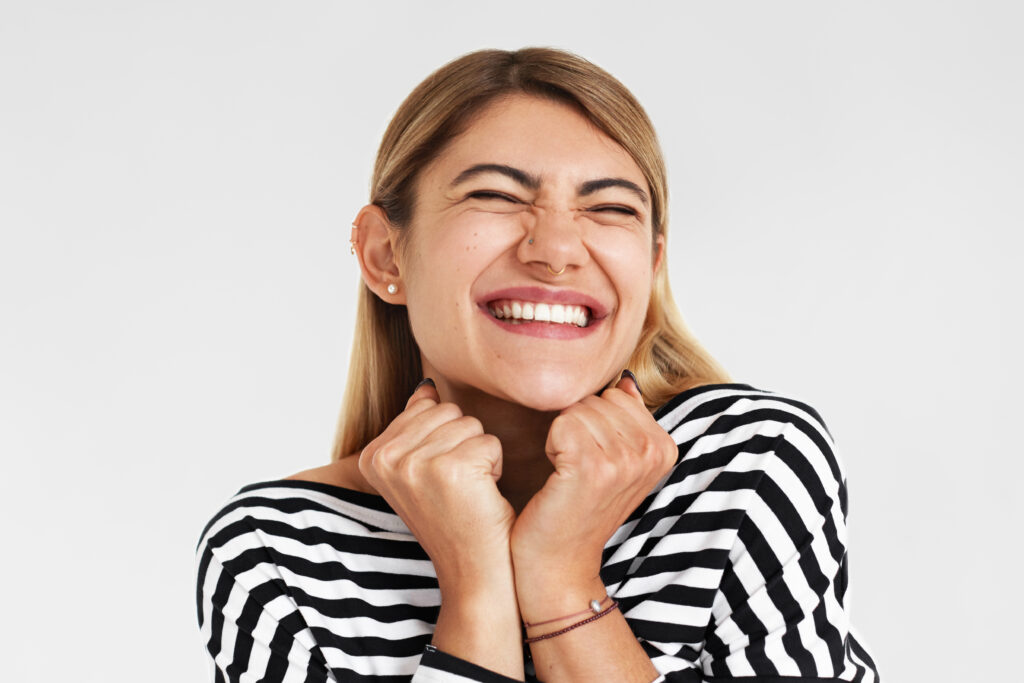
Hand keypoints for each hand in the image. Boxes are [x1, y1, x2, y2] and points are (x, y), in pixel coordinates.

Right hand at [358, 380, 516, 585]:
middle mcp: (386, 458)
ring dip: (480, 456)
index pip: (425, 407)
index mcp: (372, 456)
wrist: (472, 572)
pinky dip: (496, 468)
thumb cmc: (454, 519)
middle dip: (463, 444)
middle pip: (448, 410)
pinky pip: (489, 442)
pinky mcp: (450, 470)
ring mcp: (415, 464)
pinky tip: (481, 498)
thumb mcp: (421, 470)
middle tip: (457, 488)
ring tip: (468, 492)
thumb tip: (426, 388)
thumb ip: (417, 425)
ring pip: (470, 424)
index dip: (444, 441)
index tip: (438, 480)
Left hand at [510, 373, 677, 590]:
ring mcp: (624, 461)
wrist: (561, 562)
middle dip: (578, 428)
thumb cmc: (581, 509)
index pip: (616, 395)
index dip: (595, 424)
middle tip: (580, 471)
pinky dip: (551, 447)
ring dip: (563, 439)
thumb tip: (627, 380)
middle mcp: (651, 453)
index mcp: (664, 448)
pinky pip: (561, 424)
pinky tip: (559, 478)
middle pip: (596, 400)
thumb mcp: (618, 463)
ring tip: (570, 476)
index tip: (596, 462)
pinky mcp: (593, 468)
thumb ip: (627, 419)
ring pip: (576, 410)